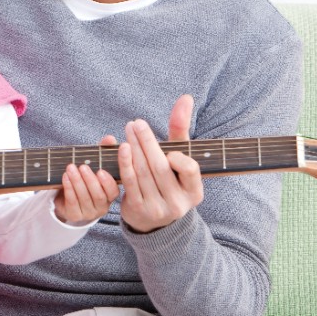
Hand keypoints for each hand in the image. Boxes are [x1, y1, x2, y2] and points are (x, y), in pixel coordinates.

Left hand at [57, 159, 120, 224]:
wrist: (65, 198)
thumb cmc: (83, 180)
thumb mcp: (93, 166)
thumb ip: (102, 153)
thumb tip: (110, 140)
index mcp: (109, 196)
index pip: (113, 191)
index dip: (108, 182)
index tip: (101, 171)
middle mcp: (101, 206)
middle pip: (98, 195)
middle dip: (90, 180)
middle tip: (82, 167)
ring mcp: (88, 213)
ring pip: (84, 198)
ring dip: (77, 182)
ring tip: (70, 168)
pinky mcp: (75, 215)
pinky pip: (72, 202)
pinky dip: (69, 189)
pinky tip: (65, 178)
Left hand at [116, 94, 203, 233]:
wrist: (152, 218)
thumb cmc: (168, 179)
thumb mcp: (178, 158)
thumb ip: (181, 130)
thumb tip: (185, 97)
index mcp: (194, 192)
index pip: (190, 170)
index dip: (179, 157)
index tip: (168, 146)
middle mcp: (178, 203)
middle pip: (161, 168)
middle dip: (147, 143)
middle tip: (137, 123)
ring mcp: (157, 208)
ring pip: (143, 172)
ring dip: (134, 148)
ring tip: (129, 130)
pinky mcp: (138, 209)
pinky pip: (130, 181)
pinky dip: (125, 163)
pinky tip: (122, 147)